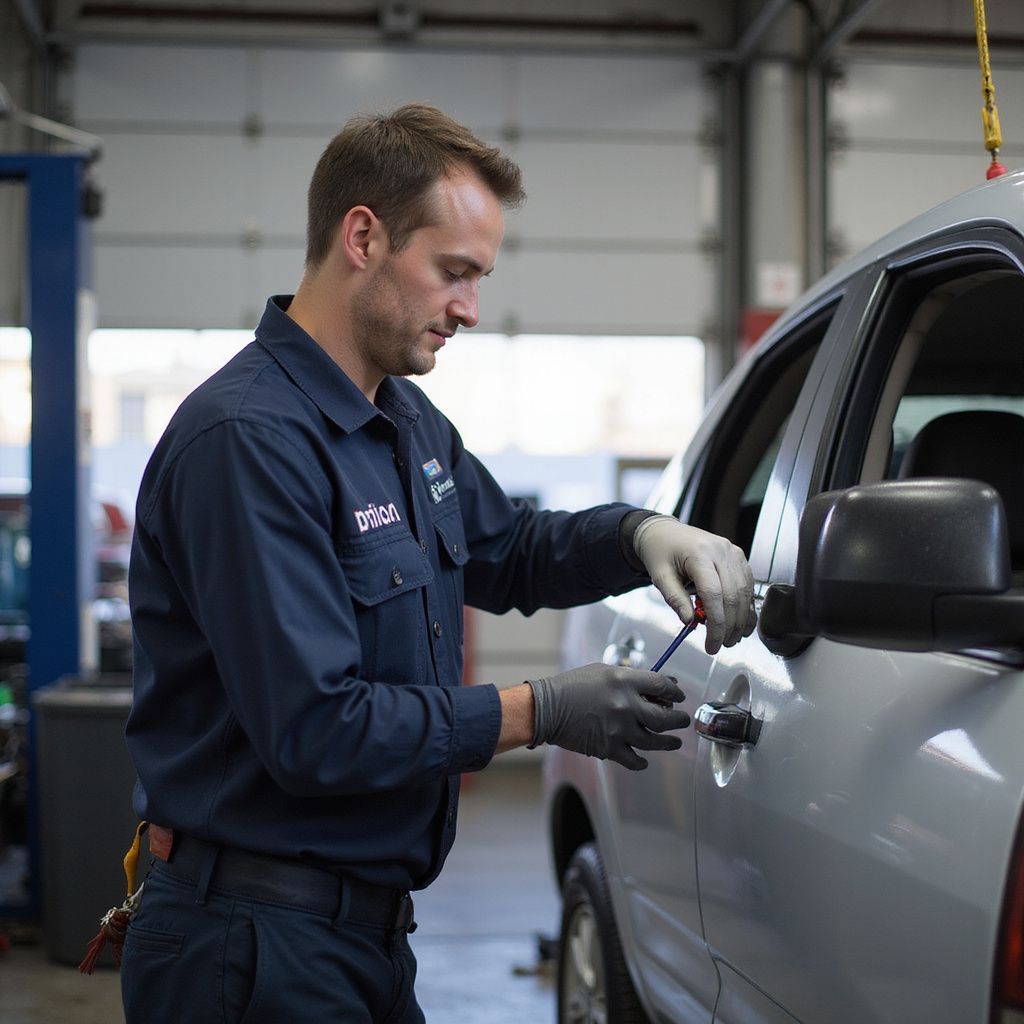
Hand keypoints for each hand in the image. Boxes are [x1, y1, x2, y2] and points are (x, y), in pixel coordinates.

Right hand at [527, 664, 689, 770]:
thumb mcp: (603, 672)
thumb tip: (658, 685)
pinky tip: (645, 760)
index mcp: (624, 680)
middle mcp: (625, 704)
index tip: (678, 696)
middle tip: (683, 721)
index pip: (662, 685)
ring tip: (675, 742)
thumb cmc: (573, 686)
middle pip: (664, 716)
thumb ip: (631, 678)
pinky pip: (634, 759)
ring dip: (668, 742)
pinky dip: (642, 762)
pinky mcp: (609, 748)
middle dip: (678, 720)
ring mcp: (619, 729)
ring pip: (654, 741)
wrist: (546, 708)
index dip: (675, 691)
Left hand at [632, 515, 755, 654]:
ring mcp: (732, 552)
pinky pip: (747, 584)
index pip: (713, 594)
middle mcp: (720, 550)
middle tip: (722, 645)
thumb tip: (690, 622)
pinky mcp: (738, 556)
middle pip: (732, 595)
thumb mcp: (659, 576)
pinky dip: (745, 605)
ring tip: (731, 638)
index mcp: (699, 554)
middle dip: (730, 626)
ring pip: (744, 592)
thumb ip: (674, 599)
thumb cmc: (660, 552)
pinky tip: (739, 621)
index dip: (716, 624)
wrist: (664, 531)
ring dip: (741, 619)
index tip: (711, 645)